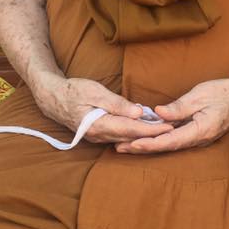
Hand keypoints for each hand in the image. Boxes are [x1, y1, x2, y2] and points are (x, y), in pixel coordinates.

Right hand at [32, 74, 173, 144]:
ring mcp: (98, 138)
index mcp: (99, 126)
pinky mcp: (99, 135)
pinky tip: (145, 128)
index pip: (132, 130)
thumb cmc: (73, 91)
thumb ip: (116, 104)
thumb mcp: (95, 92)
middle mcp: (99, 136)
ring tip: (165, 129)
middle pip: (132, 137)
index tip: (169, 126)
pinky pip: (120, 136)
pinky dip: (134, 133)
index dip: (152, 129)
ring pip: (126, 138)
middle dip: (153, 134)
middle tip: (174, 129)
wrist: (53, 98)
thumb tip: (138, 112)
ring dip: (145, 135)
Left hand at [115, 60, 228, 154]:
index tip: (131, 143)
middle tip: (118, 147)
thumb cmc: (224, 93)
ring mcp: (197, 137)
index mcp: (200, 130)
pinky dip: (158, 139)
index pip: (169, 140)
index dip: (149, 143)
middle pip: (165, 146)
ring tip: (125, 144)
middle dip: (141, 147)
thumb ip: (179, 107)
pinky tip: (145, 137)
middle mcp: (198, 138)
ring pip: (168, 144)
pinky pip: (174, 138)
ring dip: (147, 144)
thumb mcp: (200, 95)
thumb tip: (157, 113)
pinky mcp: (196, 132)